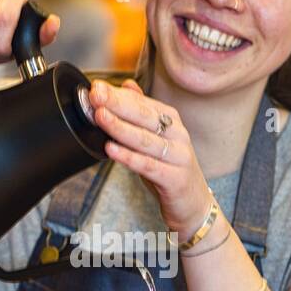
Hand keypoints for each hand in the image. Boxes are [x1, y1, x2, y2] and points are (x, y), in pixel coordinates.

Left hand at [88, 78, 214, 239]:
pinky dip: (129, 157)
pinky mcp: (175, 179)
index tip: (96, 87)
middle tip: (96, 95)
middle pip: (144, 116)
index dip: (118, 95)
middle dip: (118, 104)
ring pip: (145, 139)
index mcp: (172, 121)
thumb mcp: (157, 138)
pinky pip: (149, 166)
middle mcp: (178, 135)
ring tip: (100, 117)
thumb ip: (142, 112)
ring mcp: (178, 156)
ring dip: (121, 127)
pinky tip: (112, 150)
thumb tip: (126, 85)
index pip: (142, 103)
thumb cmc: (170, 170)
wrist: (194, 205)